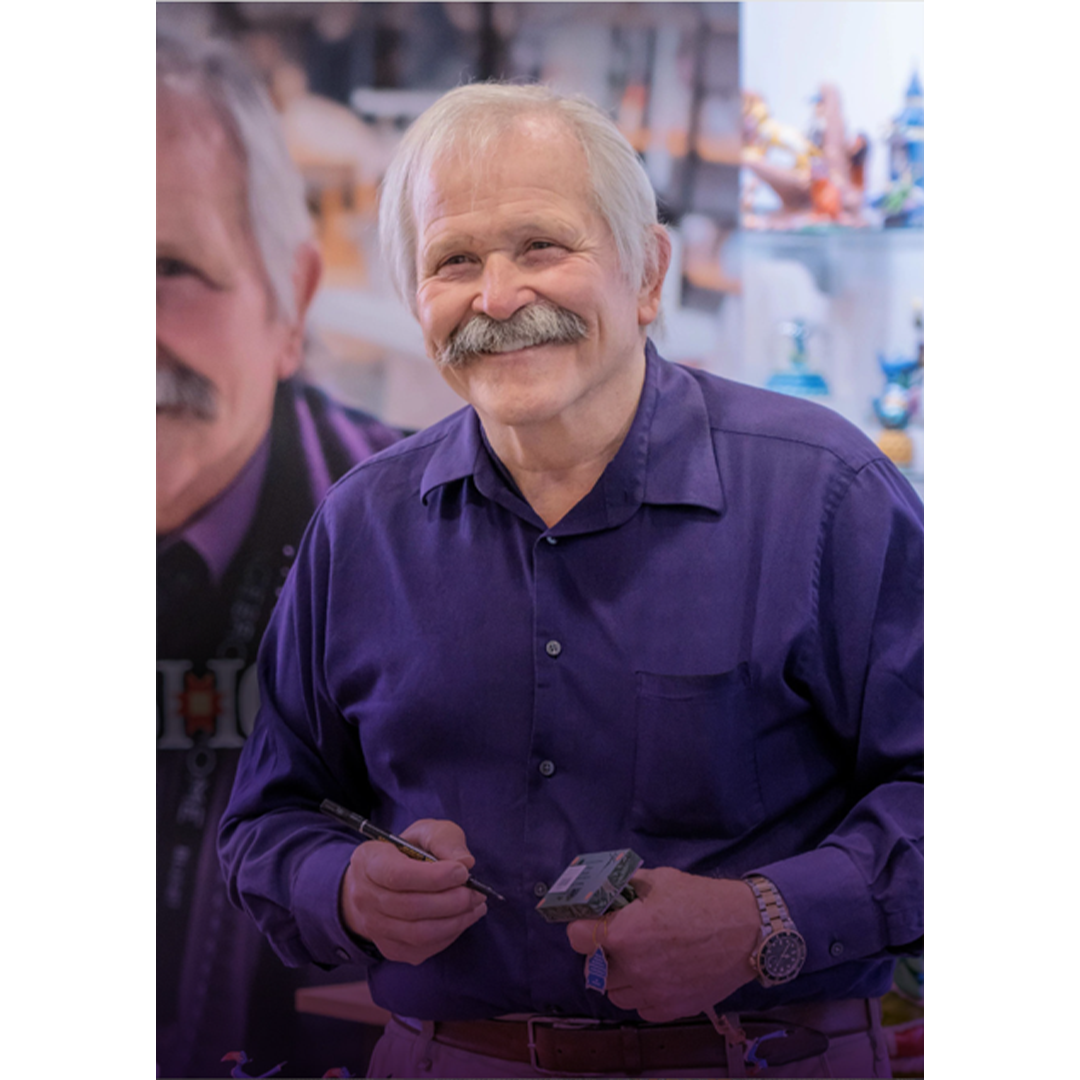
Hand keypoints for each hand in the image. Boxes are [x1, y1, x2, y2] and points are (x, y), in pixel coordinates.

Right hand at [339, 818, 486, 964]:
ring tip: (476, 906)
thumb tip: (466, 863)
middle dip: (452, 901)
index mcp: (369, 862)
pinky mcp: (389, 948)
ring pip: (418, 933)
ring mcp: (374, 927)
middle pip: (411, 907)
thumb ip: (445, 840)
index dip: (434, 877)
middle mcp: (364, 897)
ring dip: (455, 921)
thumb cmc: (407, 852)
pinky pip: (422, 949)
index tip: (463, 872)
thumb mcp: (425, 832)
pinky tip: (462, 919)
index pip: (398, 875)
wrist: (382, 881)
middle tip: (477, 892)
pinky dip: (449, 936)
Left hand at [566, 867, 759, 1021]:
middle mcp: (633, 968)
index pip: (577, 938)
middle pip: (595, 968)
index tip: (590, 922)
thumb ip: (627, 886)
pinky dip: (643, 993)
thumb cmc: (702, 900)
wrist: (747, 931)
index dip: (581, 927)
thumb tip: (608, 889)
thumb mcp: (660, 879)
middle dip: (602, 952)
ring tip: (640, 957)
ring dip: (620, 976)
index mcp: (625, 933)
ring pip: (615, 993)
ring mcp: (652, 993)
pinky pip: (641, 1007)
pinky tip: (658, 974)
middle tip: (620, 937)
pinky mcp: (671, 1009)